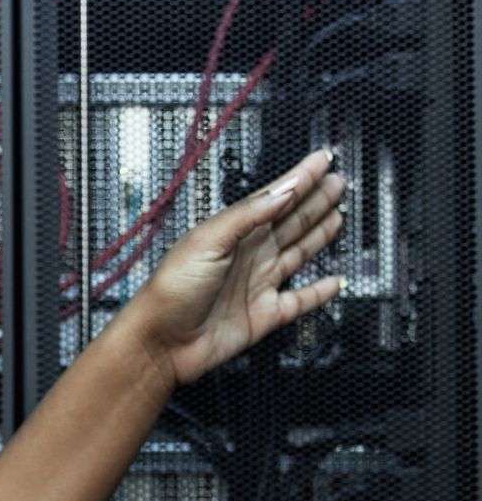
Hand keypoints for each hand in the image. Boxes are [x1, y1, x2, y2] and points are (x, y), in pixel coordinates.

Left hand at [121, 147, 345, 387]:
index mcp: (233, 233)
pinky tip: (335, 280)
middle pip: (291, 221)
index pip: (274, 199)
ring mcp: (258, 284)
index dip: (300, 179)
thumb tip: (283, 190)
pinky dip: (319, 291)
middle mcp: (248, 255)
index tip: (322, 159)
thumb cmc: (171, 290)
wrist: (161, 341)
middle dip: (315, 200)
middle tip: (338, 181)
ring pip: (299, 252)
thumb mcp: (206, 241)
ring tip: (338, 212)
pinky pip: (301, 300)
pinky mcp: (265, 314)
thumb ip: (247, 215)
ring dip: (319, 233)